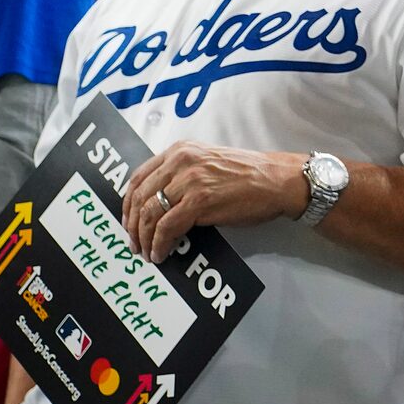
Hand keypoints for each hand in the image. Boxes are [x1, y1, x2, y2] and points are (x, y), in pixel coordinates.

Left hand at [122, 140, 308, 259]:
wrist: (275, 180)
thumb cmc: (246, 174)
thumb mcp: (206, 163)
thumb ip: (181, 174)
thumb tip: (158, 203)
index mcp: (180, 151)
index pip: (138, 178)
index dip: (128, 205)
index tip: (128, 222)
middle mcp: (180, 161)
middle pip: (140, 197)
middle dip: (132, 226)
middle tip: (134, 243)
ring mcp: (189, 180)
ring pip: (150, 214)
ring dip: (144, 238)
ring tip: (148, 252)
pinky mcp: (199, 201)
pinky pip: (167, 227)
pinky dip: (160, 244)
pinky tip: (162, 253)